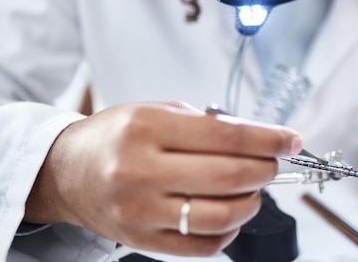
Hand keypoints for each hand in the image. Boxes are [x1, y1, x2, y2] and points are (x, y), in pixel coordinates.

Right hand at [25, 101, 302, 255]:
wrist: (67, 171)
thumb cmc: (115, 136)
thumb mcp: (156, 112)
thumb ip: (206, 124)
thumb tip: (258, 139)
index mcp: (147, 129)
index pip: (226, 136)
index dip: (268, 139)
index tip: (290, 140)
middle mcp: (141, 171)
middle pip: (229, 176)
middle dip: (267, 169)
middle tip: (274, 162)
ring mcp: (140, 211)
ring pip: (222, 215)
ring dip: (253, 201)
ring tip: (254, 188)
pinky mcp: (141, 240)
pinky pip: (202, 245)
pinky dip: (229, 231)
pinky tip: (231, 213)